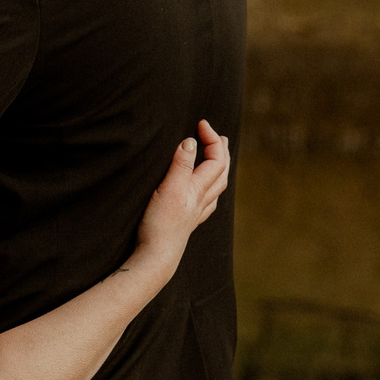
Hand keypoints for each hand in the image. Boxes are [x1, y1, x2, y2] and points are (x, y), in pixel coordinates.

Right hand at [133, 120, 228, 272]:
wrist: (157, 256)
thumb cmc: (160, 224)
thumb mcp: (168, 188)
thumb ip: (180, 165)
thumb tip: (191, 141)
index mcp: (198, 188)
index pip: (215, 158)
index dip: (211, 139)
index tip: (201, 123)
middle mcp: (202, 199)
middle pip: (221, 171)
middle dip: (221, 151)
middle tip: (217, 135)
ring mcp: (196, 212)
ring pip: (217, 186)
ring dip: (220, 168)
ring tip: (217, 158)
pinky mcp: (188, 222)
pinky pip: (209, 201)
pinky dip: (211, 189)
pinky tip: (207, 193)